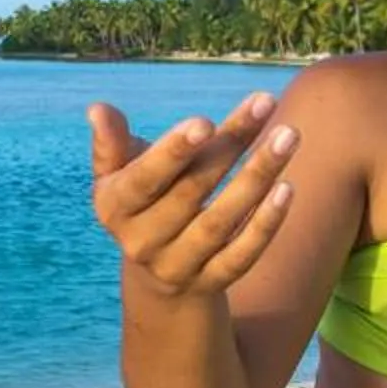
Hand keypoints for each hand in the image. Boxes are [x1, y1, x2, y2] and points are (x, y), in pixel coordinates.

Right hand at [86, 93, 297, 294]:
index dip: (174, 152)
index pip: (145, 179)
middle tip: (264, 103)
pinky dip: (265, 226)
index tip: (206, 121)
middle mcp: (141, 242)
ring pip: (221, 222)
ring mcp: (177, 266)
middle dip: (230, 146)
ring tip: (288, 136)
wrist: (156, 280)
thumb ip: (112, 143)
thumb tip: (98, 110)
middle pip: (191, 191)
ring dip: (256, 178)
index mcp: (114, 208)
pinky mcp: (211, 284)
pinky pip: (241, 256)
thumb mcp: (119, 175)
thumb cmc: (143, 203)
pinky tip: (286, 188)